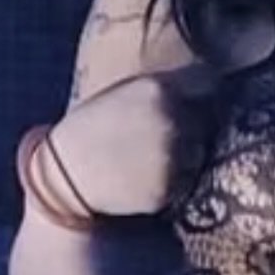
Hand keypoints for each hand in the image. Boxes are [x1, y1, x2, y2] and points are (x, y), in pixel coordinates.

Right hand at [45, 64, 219, 217]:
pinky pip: (180, 186)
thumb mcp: (123, 94)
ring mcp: (170, 156)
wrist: (64, 175)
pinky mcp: (166, 188)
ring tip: (142, 161)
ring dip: (181, 161)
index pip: (207, 85)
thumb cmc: (92, 131)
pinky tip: (137, 180)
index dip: (202, 96)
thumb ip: (163, 91)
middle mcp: (170, 120)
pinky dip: (166, 185)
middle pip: (204, 125)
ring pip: (195, 158)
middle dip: (189, 132)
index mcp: (158, 89)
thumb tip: (210, 86)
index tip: (196, 103)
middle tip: (151, 142)